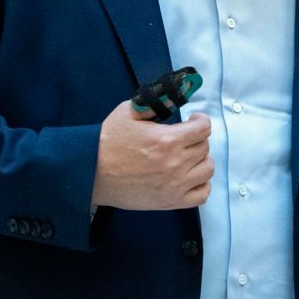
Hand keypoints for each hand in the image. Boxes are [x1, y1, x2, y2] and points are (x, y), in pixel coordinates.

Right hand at [91, 100, 213, 209]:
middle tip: (185, 138)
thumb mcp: (129, 112)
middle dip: (197, 139)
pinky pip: (201, 195)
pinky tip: (190, 177)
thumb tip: (174, 97)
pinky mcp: (169, 202)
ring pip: (207, 169)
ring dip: (201, 160)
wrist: (91, 173)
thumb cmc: (107, 142)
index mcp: (166, 140)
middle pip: (204, 147)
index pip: (203, 129)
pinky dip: (201, 185)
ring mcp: (174, 185)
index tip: (194, 121)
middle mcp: (175, 164)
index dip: (200, 121)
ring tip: (188, 157)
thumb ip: (155, 103)